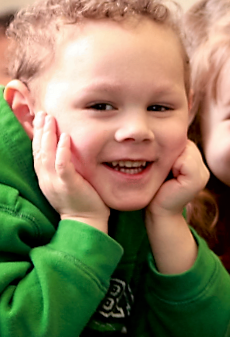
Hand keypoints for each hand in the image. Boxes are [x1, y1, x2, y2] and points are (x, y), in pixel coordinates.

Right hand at [32, 112, 108, 230]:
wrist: (85, 222)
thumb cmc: (81, 201)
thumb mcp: (66, 183)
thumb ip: (64, 168)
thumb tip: (66, 153)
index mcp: (45, 178)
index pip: (37, 153)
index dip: (37, 136)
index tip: (40, 120)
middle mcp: (46, 179)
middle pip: (39, 150)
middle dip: (40, 131)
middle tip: (43, 114)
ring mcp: (56, 182)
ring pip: (47, 155)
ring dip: (48, 135)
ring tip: (50, 119)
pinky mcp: (68, 185)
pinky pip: (63, 165)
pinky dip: (62, 150)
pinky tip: (65, 137)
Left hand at [146, 141, 208, 220]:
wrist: (158, 213)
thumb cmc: (157, 190)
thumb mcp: (166, 167)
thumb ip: (172, 153)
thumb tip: (163, 134)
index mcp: (196, 164)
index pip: (184, 143)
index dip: (170, 149)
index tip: (164, 167)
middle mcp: (203, 169)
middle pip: (186, 144)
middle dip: (171, 153)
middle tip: (165, 172)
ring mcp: (203, 175)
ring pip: (186, 150)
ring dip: (172, 159)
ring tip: (168, 175)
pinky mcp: (197, 180)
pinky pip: (185, 161)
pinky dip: (174, 166)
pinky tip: (171, 178)